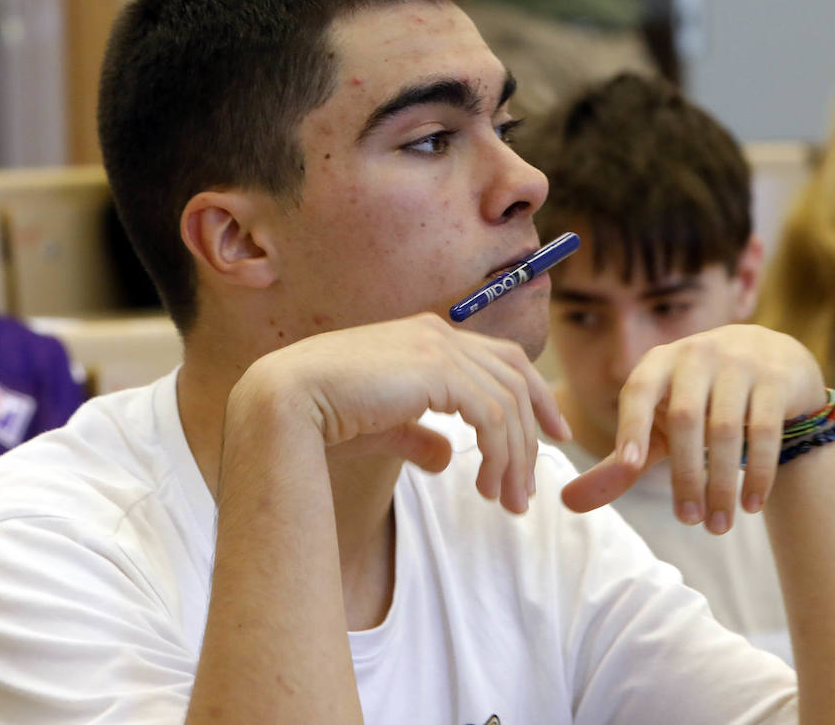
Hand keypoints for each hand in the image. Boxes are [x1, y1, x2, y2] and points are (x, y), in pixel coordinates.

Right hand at [231, 314, 568, 514]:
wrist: (281, 405)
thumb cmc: (319, 418)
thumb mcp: (382, 427)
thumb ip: (417, 435)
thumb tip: (446, 457)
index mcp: (426, 336)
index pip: (501, 359)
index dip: (534, 394)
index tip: (554, 433)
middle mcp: (437, 333)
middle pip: (513, 378)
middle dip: (531, 435)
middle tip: (530, 489)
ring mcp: (438, 346)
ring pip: (506, 402)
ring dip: (514, 457)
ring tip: (508, 502)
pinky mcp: (437, 370)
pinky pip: (491, 415)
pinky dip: (499, 455)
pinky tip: (487, 487)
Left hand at [561, 325, 825, 533]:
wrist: (769, 358)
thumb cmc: (698, 400)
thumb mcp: (659, 425)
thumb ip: (619, 463)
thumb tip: (566, 502)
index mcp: (658, 364)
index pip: (638, 391)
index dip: (631, 425)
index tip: (629, 466)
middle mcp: (696, 356)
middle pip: (684, 420)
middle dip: (685, 476)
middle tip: (689, 522)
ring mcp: (739, 364)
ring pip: (726, 430)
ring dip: (721, 483)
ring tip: (718, 525)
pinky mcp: (775, 380)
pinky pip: (764, 431)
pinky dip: (757, 472)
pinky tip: (752, 506)